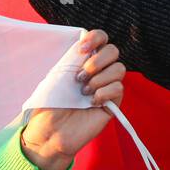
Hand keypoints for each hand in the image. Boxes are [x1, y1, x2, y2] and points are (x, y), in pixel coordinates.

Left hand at [20, 29, 124, 169]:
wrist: (51, 132)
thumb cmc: (50, 105)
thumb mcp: (57, 76)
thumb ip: (73, 57)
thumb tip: (87, 41)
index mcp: (83, 61)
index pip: (100, 38)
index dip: (96, 38)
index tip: (82, 49)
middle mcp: (97, 71)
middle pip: (113, 50)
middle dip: (97, 61)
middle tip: (79, 77)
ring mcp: (106, 86)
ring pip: (119, 69)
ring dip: (100, 78)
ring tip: (83, 92)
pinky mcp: (113, 102)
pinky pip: (119, 88)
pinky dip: (104, 93)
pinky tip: (92, 102)